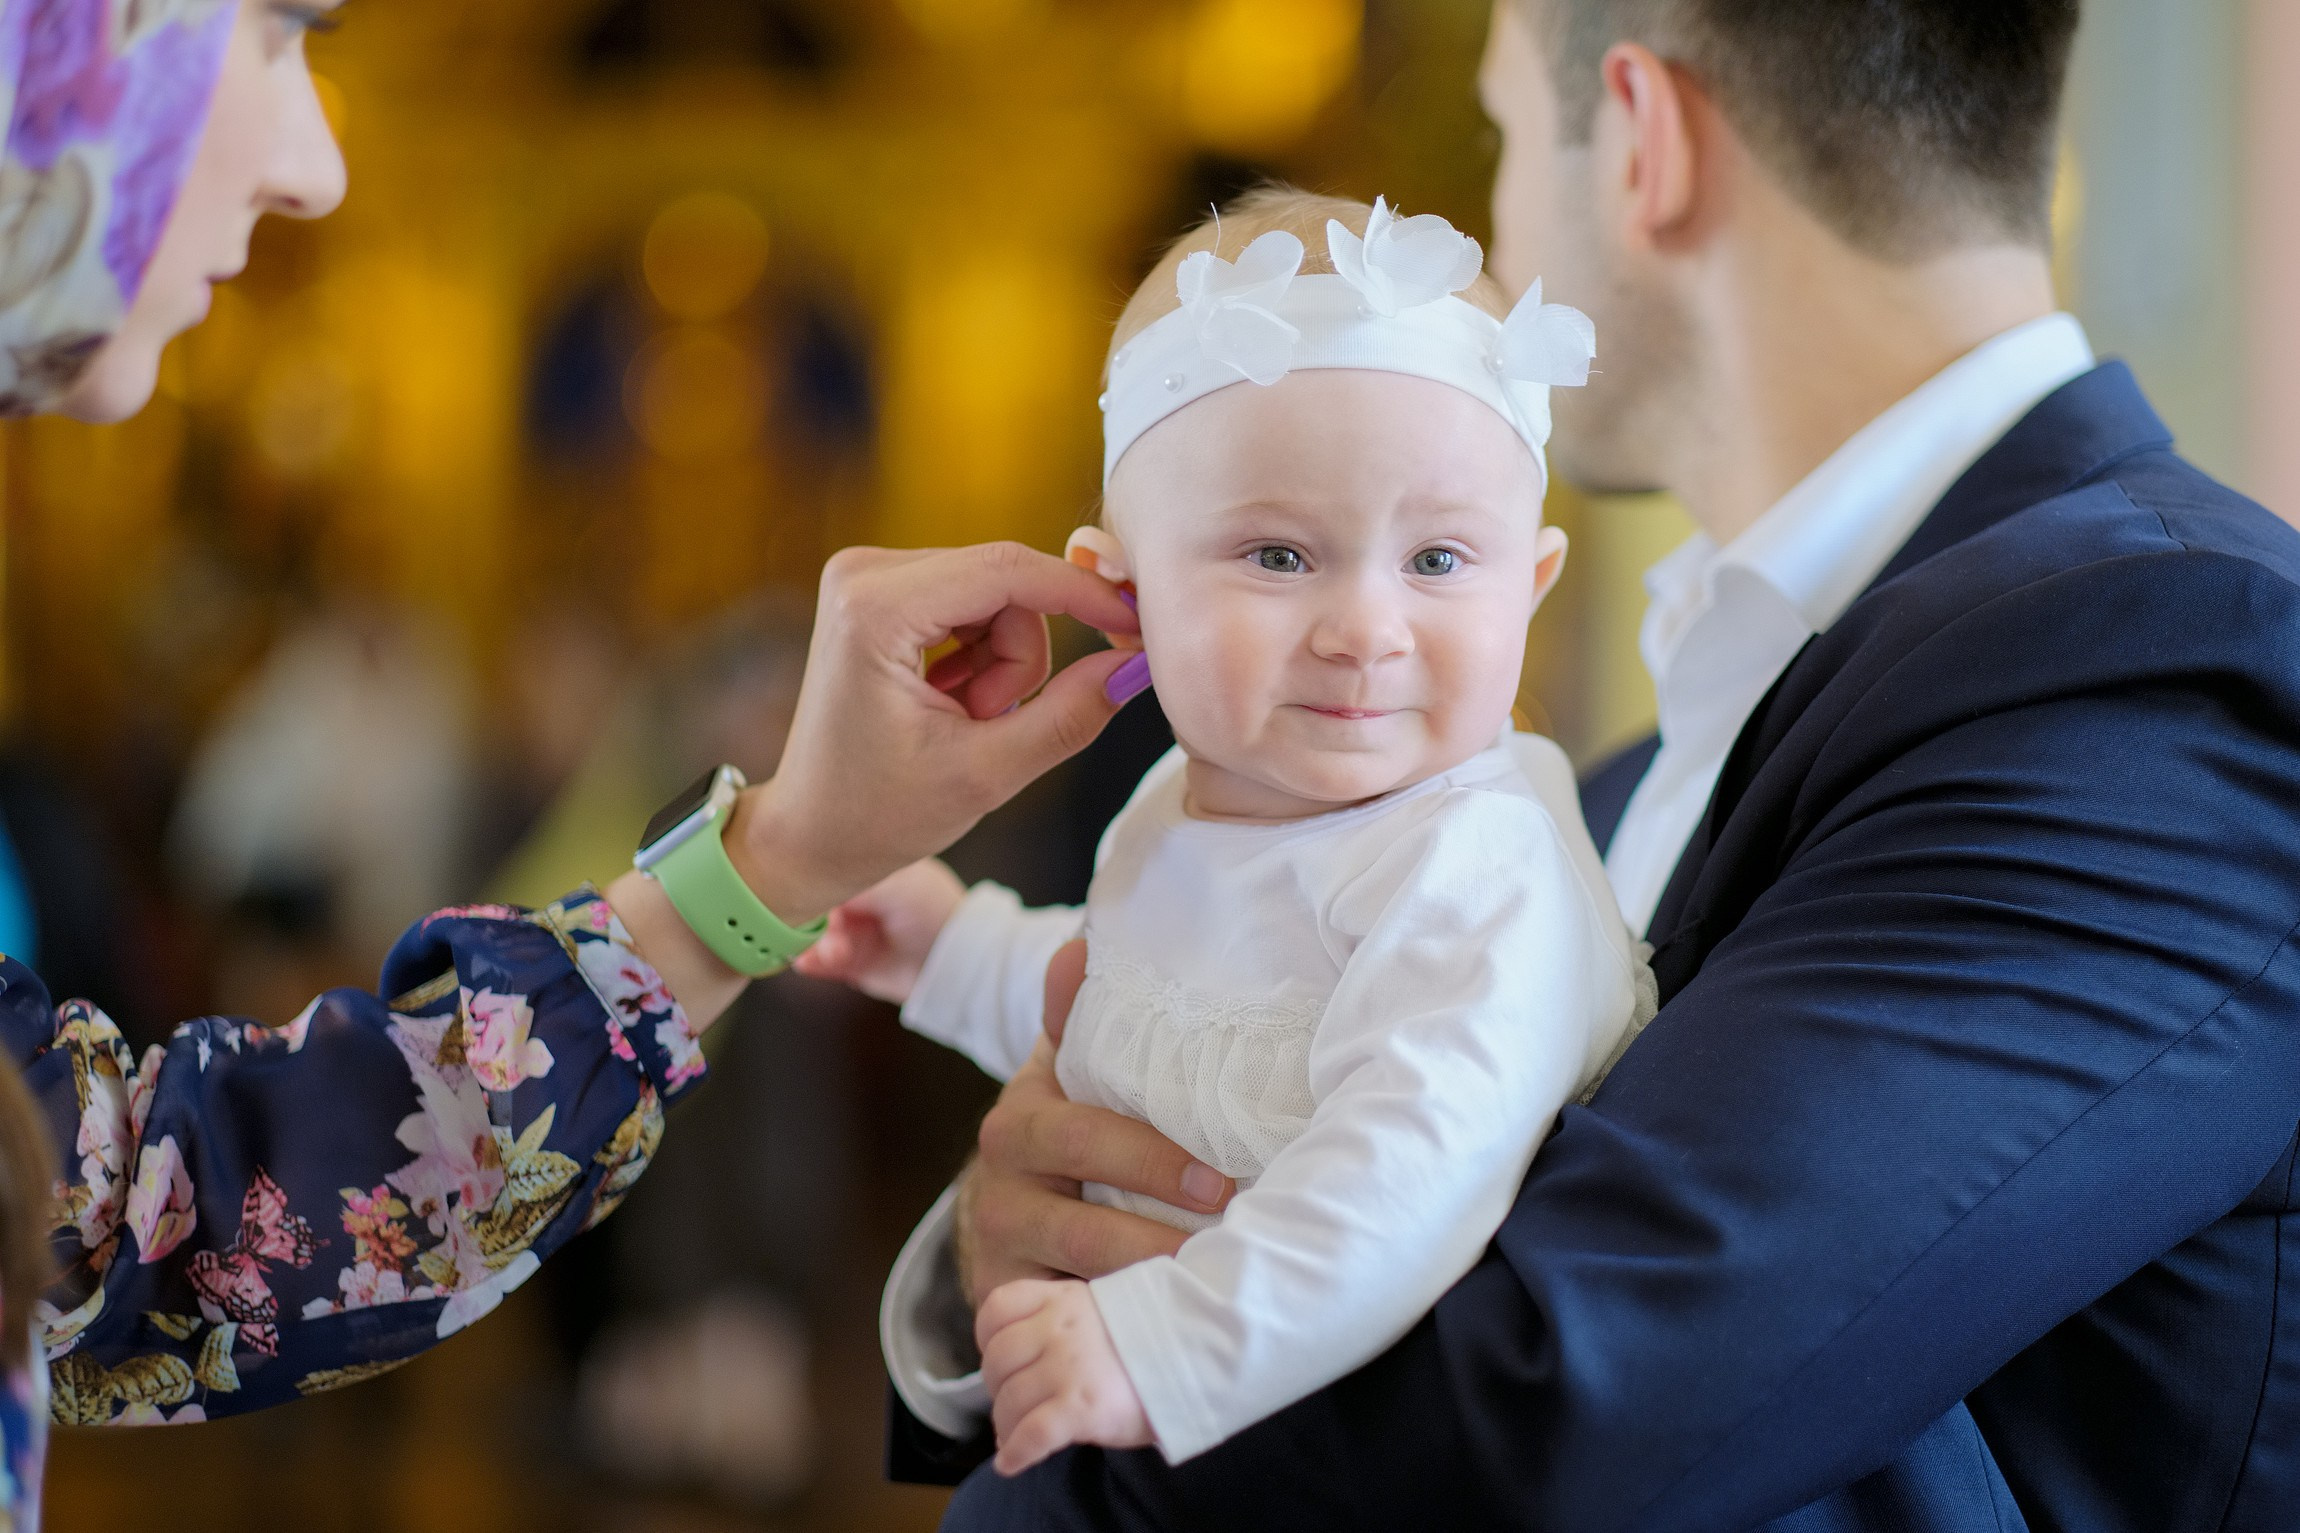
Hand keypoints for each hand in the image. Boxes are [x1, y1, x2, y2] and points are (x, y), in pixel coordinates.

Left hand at [609, 542, 1138, 1027]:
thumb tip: (1133, 665)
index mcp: (875, 608)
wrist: (808, 835)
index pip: (1009, 570)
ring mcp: (868, 577)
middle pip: (1007, 582)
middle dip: (1022, 659)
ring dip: (1003, 665)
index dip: (1083, 594)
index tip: (1135, 624)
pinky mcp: (881, 593)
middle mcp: (864, 572)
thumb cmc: (879, 815)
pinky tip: (950, 705)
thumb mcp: (987, 774)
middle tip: (985, 724)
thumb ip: (1068, 715)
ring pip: (997, 596)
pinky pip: (973, 605)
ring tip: (962, 723)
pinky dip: (982, 660)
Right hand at [953, 937, 1234, 1303]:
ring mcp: (1000, 1247)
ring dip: (1147, 1281)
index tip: (1220, 1178)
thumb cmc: (1066, 1127)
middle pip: (1083, 1219)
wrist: (1005, 1207)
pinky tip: (1165, 1328)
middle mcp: (1002, 1184)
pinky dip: (1110, 1324)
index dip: (1154, 1159)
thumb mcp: (1068, 1072)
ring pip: (1078, 1275)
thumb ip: (1081, 1015)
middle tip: (1227, 1233)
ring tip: (1212, 1284)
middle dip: (1159, 1232)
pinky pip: (1056, 1318)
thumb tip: (1083, 943)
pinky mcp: (1003, 1303)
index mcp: (1025, 1117)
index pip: (1086, 1133)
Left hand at [977, 1278, 1153, 1473]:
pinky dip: (1015, 1453)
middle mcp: (1059, 1329)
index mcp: (1063, 1298)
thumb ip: (1066, 1321)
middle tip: (1012, 1404)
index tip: (999, 1357)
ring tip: (1014, 1436)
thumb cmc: (1158, 1337)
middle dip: (997, 1388)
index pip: (999, 1308)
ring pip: (1010, 1401)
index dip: (988, 1337)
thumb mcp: (1105, 1308)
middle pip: (998, 1361)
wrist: (1203, 1352)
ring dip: (1005, 1425)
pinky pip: (1031, 1435)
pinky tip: (1011, 1463)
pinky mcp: (1082, 1408)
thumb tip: (1031, 1359)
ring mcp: (1069, 1368)